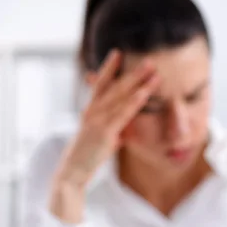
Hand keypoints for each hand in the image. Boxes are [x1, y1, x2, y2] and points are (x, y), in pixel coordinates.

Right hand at [50, 50, 159, 222]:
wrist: (73, 172)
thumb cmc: (87, 157)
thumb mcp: (101, 141)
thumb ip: (112, 132)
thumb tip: (122, 133)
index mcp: (90, 111)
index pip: (100, 85)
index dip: (109, 69)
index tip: (118, 53)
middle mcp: (92, 111)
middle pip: (115, 87)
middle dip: (133, 73)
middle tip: (150, 61)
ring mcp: (97, 120)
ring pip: (121, 97)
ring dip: (138, 83)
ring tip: (154, 72)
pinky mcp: (104, 132)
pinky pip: (122, 114)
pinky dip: (134, 102)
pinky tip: (144, 93)